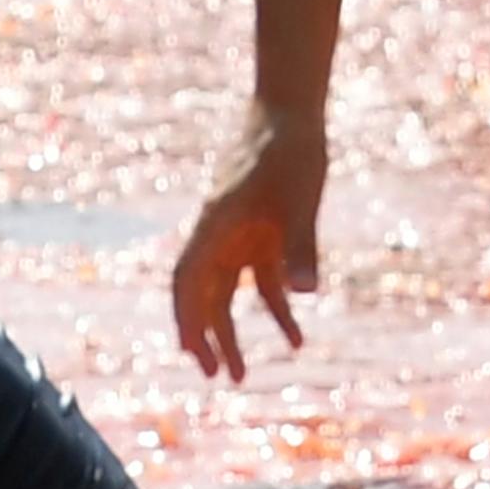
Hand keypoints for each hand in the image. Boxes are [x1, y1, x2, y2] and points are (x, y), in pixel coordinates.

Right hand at [172, 105, 325, 380]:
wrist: (293, 112)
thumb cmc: (290, 150)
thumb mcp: (301, 200)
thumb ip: (301, 247)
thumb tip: (303, 293)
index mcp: (215, 224)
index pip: (188, 279)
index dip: (186, 317)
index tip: (191, 352)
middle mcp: (220, 235)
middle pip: (202, 294)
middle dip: (205, 336)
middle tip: (216, 376)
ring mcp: (240, 237)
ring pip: (228, 294)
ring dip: (232, 332)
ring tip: (241, 374)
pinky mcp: (263, 237)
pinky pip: (264, 283)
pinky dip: (276, 310)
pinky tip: (296, 339)